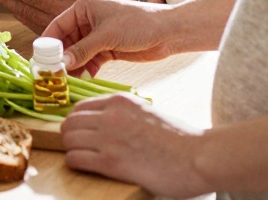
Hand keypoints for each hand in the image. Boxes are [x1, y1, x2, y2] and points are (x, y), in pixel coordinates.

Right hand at [43, 0, 173, 75]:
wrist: (168, 31)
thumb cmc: (138, 23)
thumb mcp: (106, 36)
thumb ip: (82, 50)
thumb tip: (60, 64)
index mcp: (83, 8)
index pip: (58, 26)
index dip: (48, 44)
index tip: (40, 61)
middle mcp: (87, 21)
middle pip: (66, 42)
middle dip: (60, 58)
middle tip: (52, 75)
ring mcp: (97, 36)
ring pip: (78, 54)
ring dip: (73, 66)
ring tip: (67, 81)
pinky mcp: (107, 49)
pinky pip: (90, 61)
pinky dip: (86, 69)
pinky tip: (84, 79)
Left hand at [61, 93, 209, 197]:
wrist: (198, 156)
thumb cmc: (178, 139)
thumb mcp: (146, 112)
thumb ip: (123, 114)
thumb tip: (104, 122)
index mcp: (120, 101)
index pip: (80, 107)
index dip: (77, 122)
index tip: (80, 131)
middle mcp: (110, 115)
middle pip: (69, 122)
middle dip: (70, 135)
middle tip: (78, 146)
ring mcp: (108, 138)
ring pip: (68, 139)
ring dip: (72, 149)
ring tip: (83, 157)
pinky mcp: (110, 162)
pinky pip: (75, 158)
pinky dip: (75, 163)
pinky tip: (86, 166)